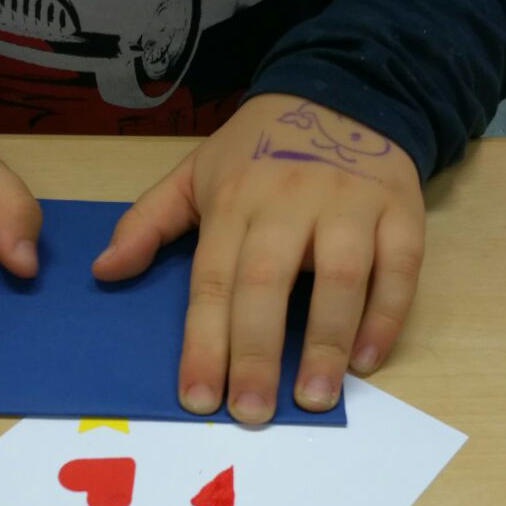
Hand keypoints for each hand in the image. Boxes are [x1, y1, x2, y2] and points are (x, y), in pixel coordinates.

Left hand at [93, 94, 424, 422]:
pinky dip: (386, 317)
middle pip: (269, 283)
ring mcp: (351, 204)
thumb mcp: (196, 171)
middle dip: (257, 353)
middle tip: (251, 413)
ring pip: (341, 278)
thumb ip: (149, 222)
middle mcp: (291, 201)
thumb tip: (104, 271)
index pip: (213, 280)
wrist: (346, 93)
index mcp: (235, 199)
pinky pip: (399, 268)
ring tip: (315, 399)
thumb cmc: (262, 149)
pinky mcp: (401, 210)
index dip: (204, 343)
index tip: (198, 398)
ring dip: (327, 343)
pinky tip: (366, 362)